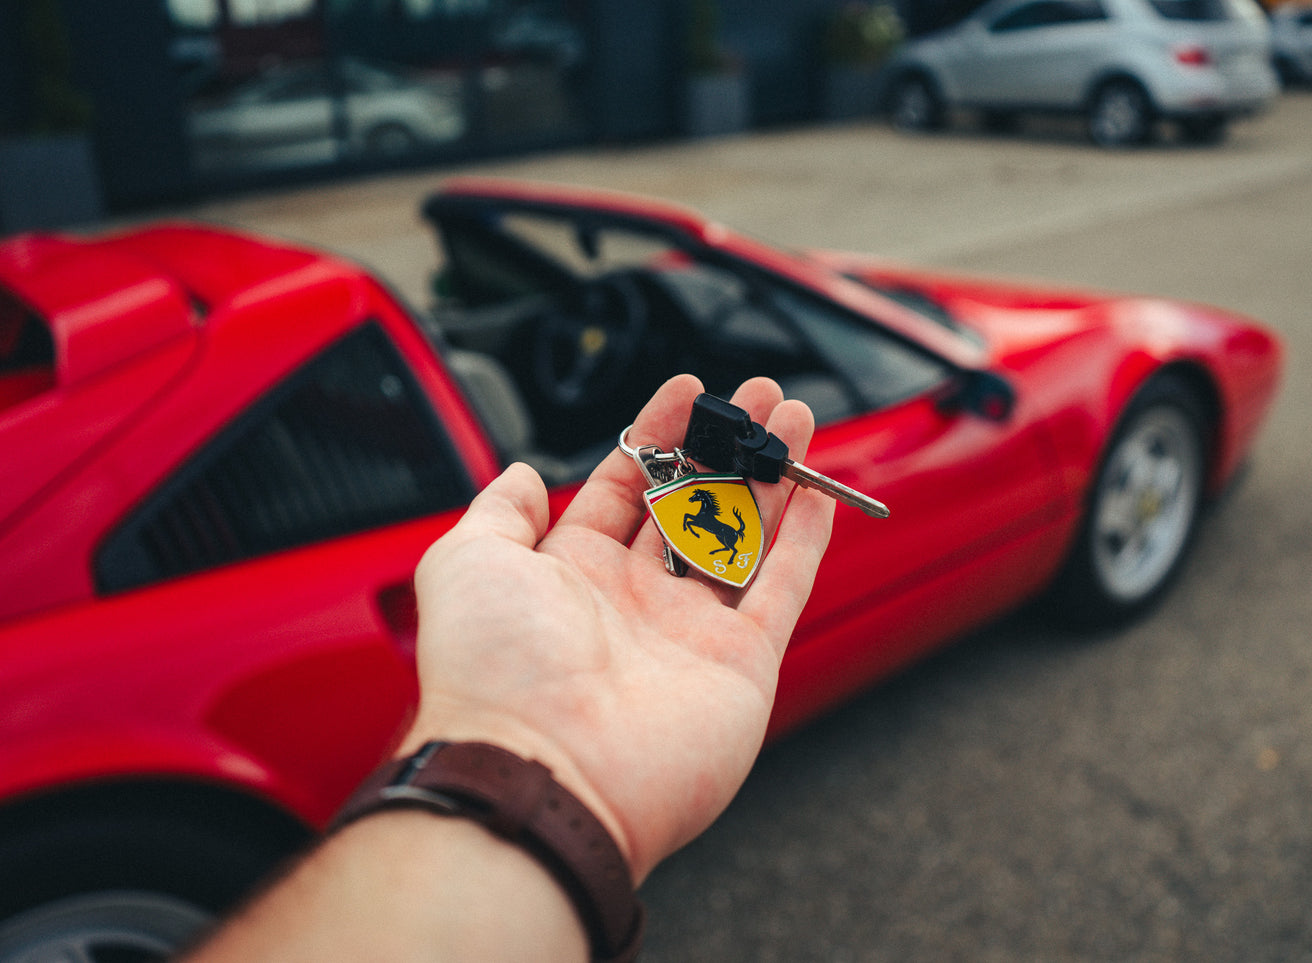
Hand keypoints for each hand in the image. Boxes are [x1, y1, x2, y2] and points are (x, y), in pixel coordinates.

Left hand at [401, 374, 834, 880]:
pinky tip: (819, 489)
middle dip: (731, 446)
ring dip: (775, 476)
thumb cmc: (492, 671)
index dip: (661, 436)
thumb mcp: (466, 563)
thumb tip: (520, 474)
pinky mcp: (742, 667)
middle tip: (763, 396)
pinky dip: (805, 540)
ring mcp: (693, 634)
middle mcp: (638, 603)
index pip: (629, 488)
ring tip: (800, 417)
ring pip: (747, 536)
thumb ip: (498, 512)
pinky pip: (782, 589)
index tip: (692, 390)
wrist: (540, 770)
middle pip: (697, 505)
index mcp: (575, 575)